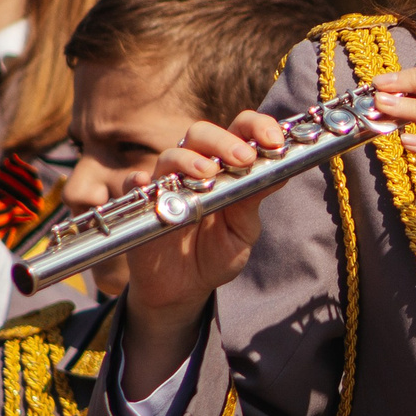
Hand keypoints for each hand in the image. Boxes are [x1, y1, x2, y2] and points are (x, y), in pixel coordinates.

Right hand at [117, 111, 285, 396]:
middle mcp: (194, 167)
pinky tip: (147, 184)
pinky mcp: (142, 203)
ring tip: (208, 175)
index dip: (257, 127)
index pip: (240, 130)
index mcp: (226, 166)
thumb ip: (254, 199)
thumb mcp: (243, 229)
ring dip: (190, 160)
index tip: (275, 140)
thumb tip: (281, 169)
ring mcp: (166, 183)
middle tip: (243, 158)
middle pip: (202, 134)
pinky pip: (134, 185)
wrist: (184, 288)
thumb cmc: (216, 253)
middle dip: (224, 141)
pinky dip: (139, 181)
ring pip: (172, 155)